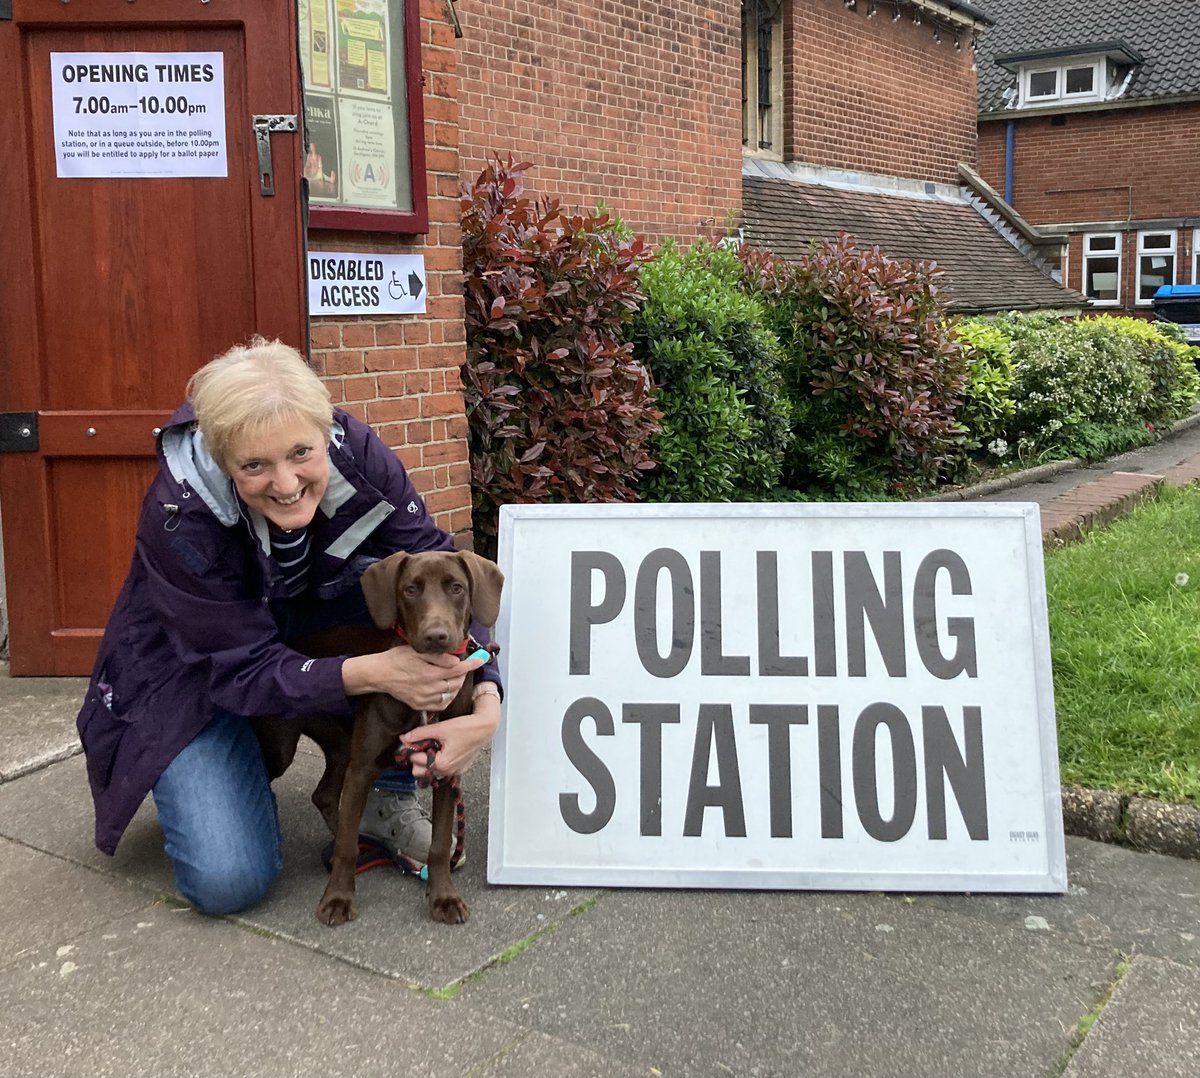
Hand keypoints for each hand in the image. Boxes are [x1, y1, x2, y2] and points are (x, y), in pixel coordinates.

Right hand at [341, 647, 484, 710]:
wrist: (379, 674)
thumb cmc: (396, 659)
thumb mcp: (416, 651)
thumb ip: (438, 657)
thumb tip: (455, 661)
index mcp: (429, 673)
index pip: (457, 669)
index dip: (471, 664)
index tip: (480, 660)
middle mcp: (428, 688)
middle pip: (456, 683)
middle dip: (463, 674)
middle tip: (462, 666)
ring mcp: (424, 699)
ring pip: (450, 694)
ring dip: (456, 685)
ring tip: (454, 676)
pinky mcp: (419, 706)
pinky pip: (441, 704)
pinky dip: (448, 696)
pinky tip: (445, 688)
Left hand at [400, 692, 500, 779]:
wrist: (485, 728)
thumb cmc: (467, 727)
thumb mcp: (440, 728)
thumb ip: (420, 734)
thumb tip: (405, 738)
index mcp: (441, 763)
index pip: (415, 761)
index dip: (411, 749)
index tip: (411, 741)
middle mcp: (447, 771)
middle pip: (420, 771)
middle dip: (417, 758)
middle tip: (422, 744)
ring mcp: (454, 771)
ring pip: (431, 771)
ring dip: (427, 760)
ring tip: (433, 746)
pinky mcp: (459, 768)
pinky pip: (442, 770)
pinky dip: (438, 761)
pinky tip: (442, 749)